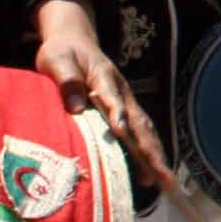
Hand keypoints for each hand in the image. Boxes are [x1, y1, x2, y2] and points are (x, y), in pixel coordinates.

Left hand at [33, 0, 168, 181]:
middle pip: (139, 123)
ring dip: (155, 156)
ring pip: (145, 131)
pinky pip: (140, 133)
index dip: (117, 113)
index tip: (120, 131)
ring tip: (164, 181)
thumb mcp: (56, 60)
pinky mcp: (125, 110)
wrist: (75, 41)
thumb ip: (66, 80)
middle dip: (151, 151)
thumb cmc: (63, 52)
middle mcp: (122, 92)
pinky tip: (151, 171)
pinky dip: (148, 152)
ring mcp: (127, 101)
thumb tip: (76, 107)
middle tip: (163, 176)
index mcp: (104, 78)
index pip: (112, 97)